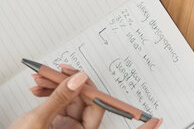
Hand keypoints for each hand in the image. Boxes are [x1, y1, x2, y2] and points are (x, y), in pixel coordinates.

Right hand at [20, 66, 161, 128]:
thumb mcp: (36, 121)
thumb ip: (59, 98)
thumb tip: (79, 79)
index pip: (115, 128)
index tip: (158, 121)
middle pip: (87, 102)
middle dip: (72, 84)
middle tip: (60, 71)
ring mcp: (68, 128)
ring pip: (72, 101)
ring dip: (56, 88)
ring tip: (39, 80)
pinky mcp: (56, 125)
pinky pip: (60, 105)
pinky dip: (50, 96)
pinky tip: (37, 89)